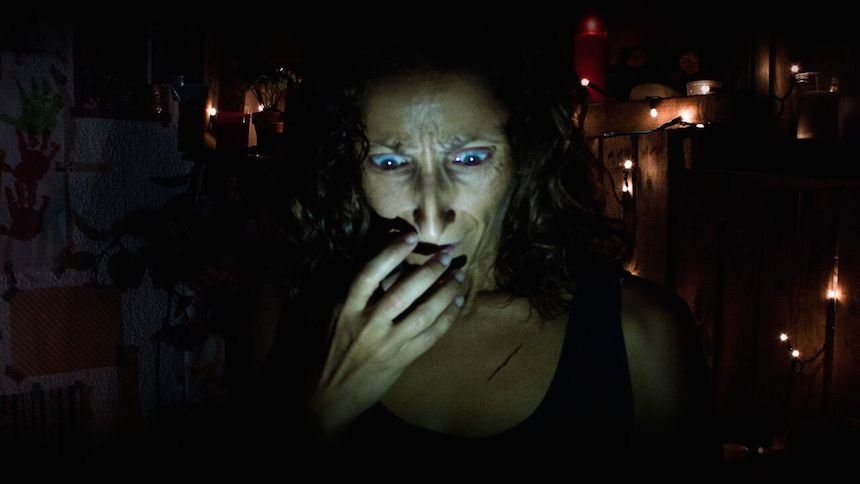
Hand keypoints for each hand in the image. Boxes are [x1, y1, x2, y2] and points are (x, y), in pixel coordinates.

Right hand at [308, 232, 464, 436]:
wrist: (326, 396)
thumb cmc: (329, 351)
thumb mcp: (335, 317)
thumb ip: (357, 295)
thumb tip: (390, 268)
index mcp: (346, 308)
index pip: (370, 273)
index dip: (391, 252)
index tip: (411, 236)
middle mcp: (367, 324)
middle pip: (403, 291)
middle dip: (429, 271)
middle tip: (447, 254)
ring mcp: (386, 344)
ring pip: (423, 313)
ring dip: (445, 293)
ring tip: (459, 276)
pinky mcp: (400, 360)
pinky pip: (430, 336)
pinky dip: (447, 318)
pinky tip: (458, 304)